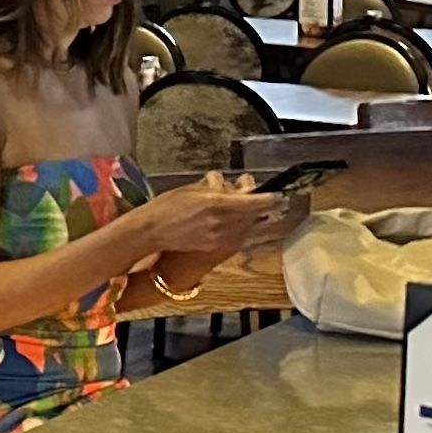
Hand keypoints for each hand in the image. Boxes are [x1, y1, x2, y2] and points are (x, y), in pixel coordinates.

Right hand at [133, 182, 276, 261]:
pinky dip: (241, 226)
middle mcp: (226, 223)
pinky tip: (231, 220)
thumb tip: (237, 184)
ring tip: (240, 207)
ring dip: (252, 216)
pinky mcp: (220, 247)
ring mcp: (224, 238)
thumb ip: (218, 187)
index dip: (272, 197)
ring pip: (251, 226)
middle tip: (257, 195)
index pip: (259, 202)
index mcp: (220, 204)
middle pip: (258, 215)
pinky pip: (240, 235)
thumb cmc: (168, 205)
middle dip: (261, 205)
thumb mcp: (193, 189)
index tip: (279, 192)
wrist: (152, 231)